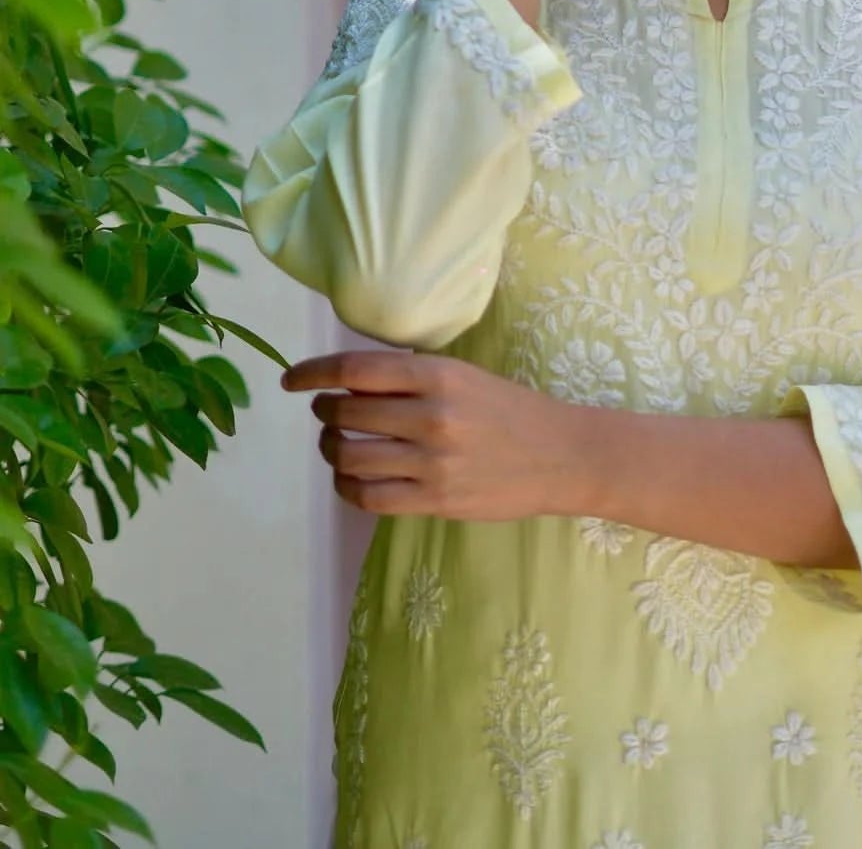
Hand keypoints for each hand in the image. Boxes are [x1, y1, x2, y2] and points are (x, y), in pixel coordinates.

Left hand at [280, 347, 587, 519]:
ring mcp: (432, 463)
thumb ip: (412, 378)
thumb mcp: (464, 376)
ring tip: (338, 445)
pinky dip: (348, 486)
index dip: (313, 373)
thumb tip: (348, 381)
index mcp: (439, 375)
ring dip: (331, 450)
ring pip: (349, 457)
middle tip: (327, 413)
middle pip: (346, 413)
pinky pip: (368, 496)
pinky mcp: (435, 501)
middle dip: (324, 413)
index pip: (356, 369)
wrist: (562, 455)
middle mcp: (431, 416)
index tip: (291, 380)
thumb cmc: (509, 410)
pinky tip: (352, 477)